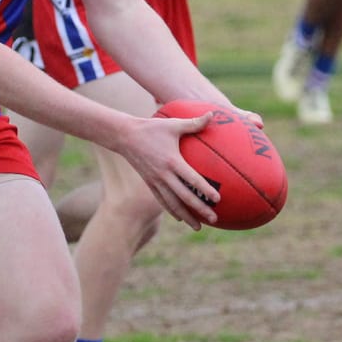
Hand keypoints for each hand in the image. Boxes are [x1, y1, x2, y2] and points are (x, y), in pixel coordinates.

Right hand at [109, 112, 218, 229]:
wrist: (125, 136)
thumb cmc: (152, 128)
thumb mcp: (173, 124)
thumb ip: (194, 122)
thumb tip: (213, 114)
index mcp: (172, 161)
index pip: (191, 179)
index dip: (204, 190)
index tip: (217, 199)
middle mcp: (163, 175)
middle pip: (184, 197)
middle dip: (199, 210)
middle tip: (215, 219)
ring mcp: (155, 181)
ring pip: (172, 204)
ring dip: (186, 216)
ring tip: (198, 227)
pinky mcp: (149, 183)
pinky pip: (162, 201)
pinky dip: (172, 210)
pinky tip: (180, 218)